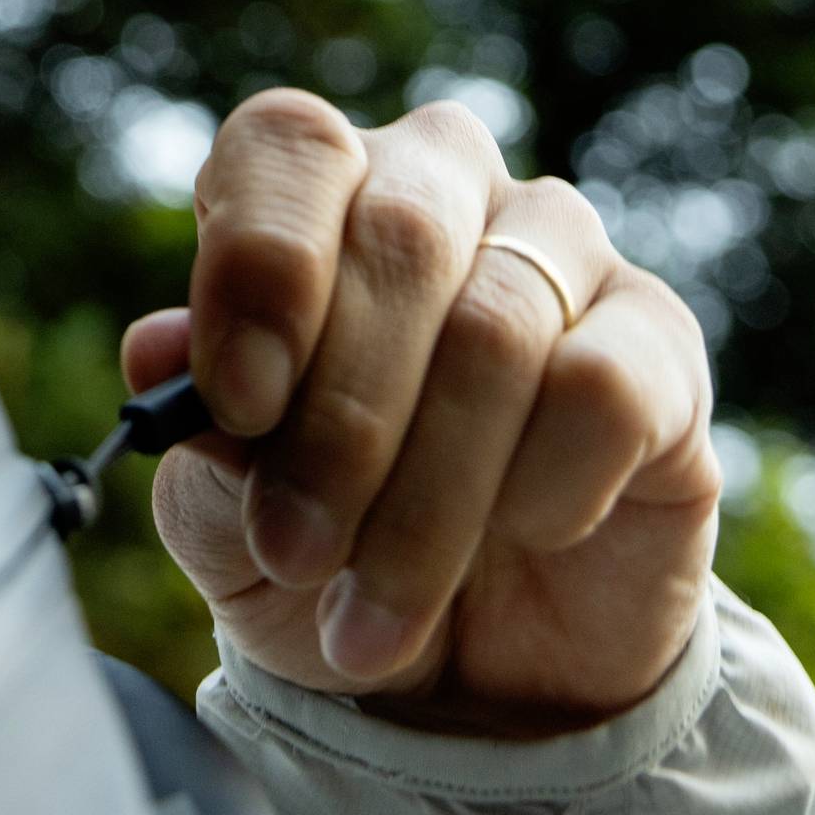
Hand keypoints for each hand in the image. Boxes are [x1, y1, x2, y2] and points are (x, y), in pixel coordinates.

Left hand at [123, 89, 721, 728]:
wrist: (471, 671)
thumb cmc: (326, 547)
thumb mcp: (228, 510)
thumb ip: (195, 429)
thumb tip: (154, 350)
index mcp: (320, 188)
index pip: (287, 143)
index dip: (260, 259)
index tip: (233, 399)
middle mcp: (443, 182)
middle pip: (398, 233)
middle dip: (338, 419)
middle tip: (292, 551)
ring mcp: (561, 249)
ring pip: (497, 327)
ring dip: (425, 498)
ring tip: (369, 615)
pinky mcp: (660, 341)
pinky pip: (602, 386)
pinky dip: (542, 486)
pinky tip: (520, 537)